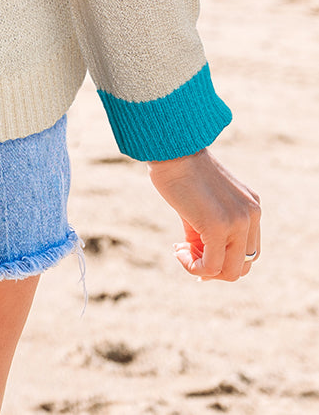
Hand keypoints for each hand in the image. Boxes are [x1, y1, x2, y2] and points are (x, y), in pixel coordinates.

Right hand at [148, 148, 260, 282]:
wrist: (171, 150)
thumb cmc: (181, 172)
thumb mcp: (205, 205)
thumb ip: (212, 233)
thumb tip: (206, 269)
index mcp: (251, 207)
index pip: (249, 252)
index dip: (224, 260)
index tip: (196, 252)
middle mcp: (251, 214)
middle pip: (242, 265)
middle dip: (214, 268)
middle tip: (188, 253)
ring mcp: (238, 221)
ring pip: (230, 272)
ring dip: (204, 270)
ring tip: (181, 251)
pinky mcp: (218, 226)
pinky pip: (211, 266)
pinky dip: (193, 266)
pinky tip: (178, 250)